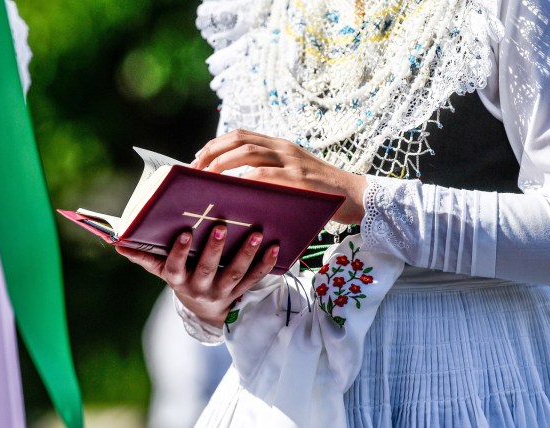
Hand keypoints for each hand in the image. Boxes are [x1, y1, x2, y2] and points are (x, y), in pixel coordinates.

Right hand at [116, 225, 278, 327]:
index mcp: (178, 279)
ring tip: (256, 233)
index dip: (179, 252)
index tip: (185, 233)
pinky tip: (275, 247)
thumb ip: (144, 256)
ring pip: (235, 273)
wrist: (205, 308)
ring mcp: (223, 290)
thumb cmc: (181, 276)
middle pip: (207, 269)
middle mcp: (200, 287)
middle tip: (221, 226)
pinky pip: (255, 278)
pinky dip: (266, 264)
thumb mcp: (162, 269)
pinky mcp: (242, 290)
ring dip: (246, 254)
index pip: (175, 267)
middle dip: (214, 249)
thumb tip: (115, 243)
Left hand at [193, 129, 367, 224]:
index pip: (240, 135)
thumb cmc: (321, 192)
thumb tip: (239, 188)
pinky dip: (246, 178)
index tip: (198, 159)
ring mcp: (292, 162)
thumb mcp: (294, 175)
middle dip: (212, 151)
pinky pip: (267, 174)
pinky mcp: (300, 179)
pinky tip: (234, 188)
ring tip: (206, 177)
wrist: (355, 196)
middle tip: (194, 169)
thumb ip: (271, 174)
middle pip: (239, 139)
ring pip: (248, 152)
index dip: (215, 144)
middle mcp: (283, 148)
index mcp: (280, 146)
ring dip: (222, 163)